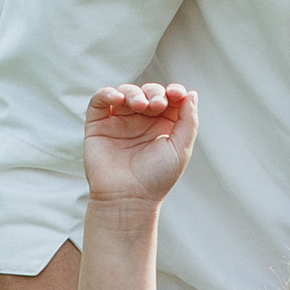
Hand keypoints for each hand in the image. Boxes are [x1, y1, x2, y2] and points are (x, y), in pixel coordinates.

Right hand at [83, 79, 197, 206]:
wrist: (128, 198)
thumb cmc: (156, 178)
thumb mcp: (180, 148)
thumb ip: (188, 120)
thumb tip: (190, 94)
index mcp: (163, 126)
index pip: (169, 99)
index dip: (173, 91)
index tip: (176, 94)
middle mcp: (141, 121)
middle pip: (148, 92)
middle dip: (154, 92)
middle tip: (157, 105)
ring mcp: (119, 121)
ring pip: (126, 92)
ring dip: (134, 92)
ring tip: (140, 105)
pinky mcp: (98, 124)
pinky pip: (100, 100)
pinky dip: (107, 93)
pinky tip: (118, 99)